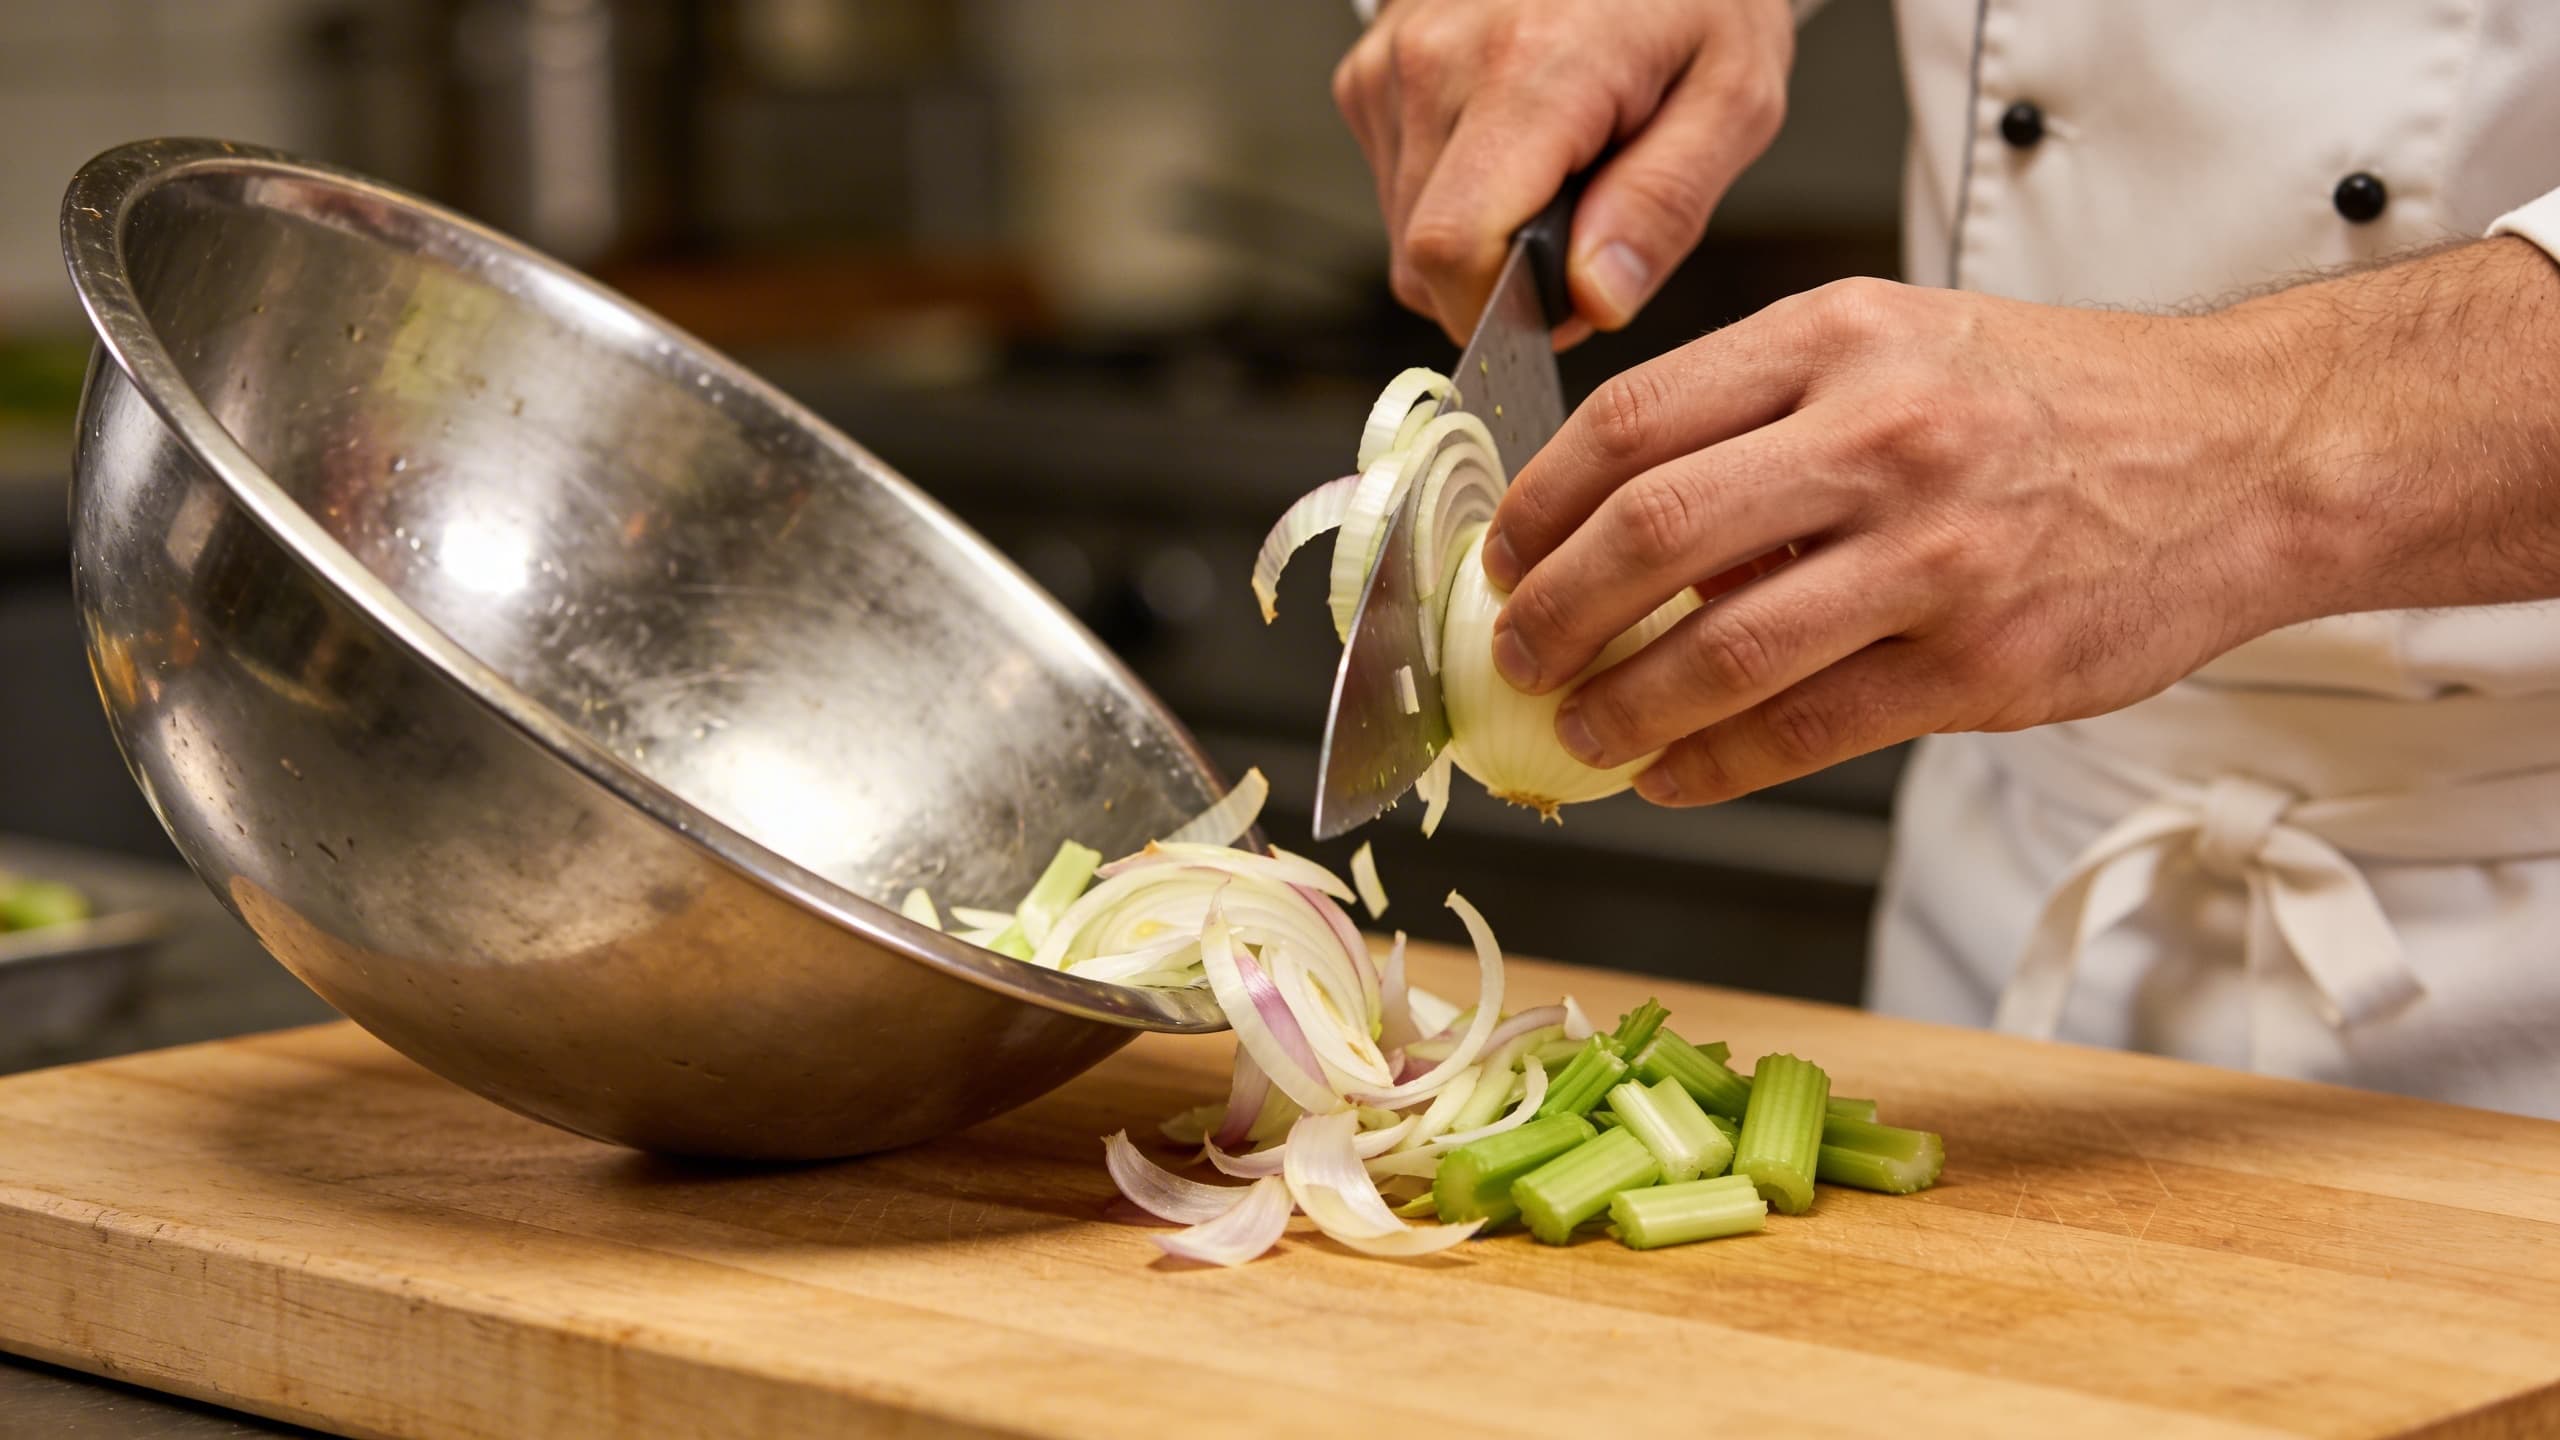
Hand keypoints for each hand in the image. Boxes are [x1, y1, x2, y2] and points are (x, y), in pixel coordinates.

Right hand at [1332, 0, 1793, 344]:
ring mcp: (1390, 67)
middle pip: (1424, 262)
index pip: (1453, 252)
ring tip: (1555, 162)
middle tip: (1585, 219)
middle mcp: (1436, 62)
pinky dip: (1455, 194)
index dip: (1505, 312)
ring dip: (1481, 237)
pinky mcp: (1368, 76)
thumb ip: (1666, 206)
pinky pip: (1399, 190)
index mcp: (1528, 70)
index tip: (1565, 305)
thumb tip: (1597, 300)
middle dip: (1503, 280)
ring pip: (1405, 237)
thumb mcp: (1734, 96)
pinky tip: (1512, 141)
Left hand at [1478, 276, 2303, 804]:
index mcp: (1839, 340)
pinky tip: (1673, 774)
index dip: (1538, 506)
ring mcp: (1933, 556)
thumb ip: (1763, 412)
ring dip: (1621, 709)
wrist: (2242, 453)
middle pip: (1650, 534)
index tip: (1506, 556)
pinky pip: (1806, 730)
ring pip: (1720, 651)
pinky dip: (1714, 765)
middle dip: (1553, 614)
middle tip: (1519, 655)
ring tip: (1581, 733)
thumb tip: (1616, 515)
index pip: (1630, 423)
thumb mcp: (1899, 345)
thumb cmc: (2058, 403)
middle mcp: (1879, 436)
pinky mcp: (1981, 665)